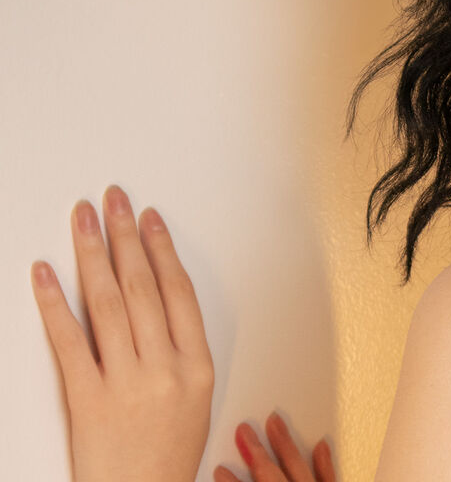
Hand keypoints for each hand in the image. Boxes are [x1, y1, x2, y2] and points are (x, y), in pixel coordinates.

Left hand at [31, 185, 213, 481]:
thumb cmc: (167, 456)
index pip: (177, 291)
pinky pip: (69, 343)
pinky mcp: (86, 401)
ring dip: (92, 255)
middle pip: (142, 287)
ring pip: (108, 304)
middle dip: (125, 237)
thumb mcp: (196, 399)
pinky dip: (55, 304)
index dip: (161, 249)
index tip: (148, 219)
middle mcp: (164, 369)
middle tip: (113, 201)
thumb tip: (156, 295)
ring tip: (82, 221)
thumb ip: (180, 348)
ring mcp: (125, 384)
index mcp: (197, 367)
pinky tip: (45, 275)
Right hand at [215, 412, 334, 481]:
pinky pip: (330, 479)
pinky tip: (320, 444)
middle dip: (256, 451)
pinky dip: (325, 463)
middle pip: (271, 475)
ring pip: (299, 468)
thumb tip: (230, 476)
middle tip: (244, 430)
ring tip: (274, 421)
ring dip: (285, 445)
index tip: (220, 469)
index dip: (231, 481)